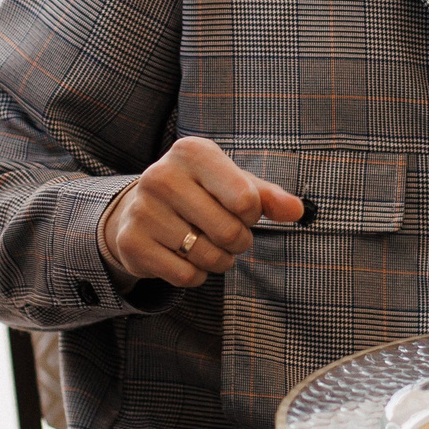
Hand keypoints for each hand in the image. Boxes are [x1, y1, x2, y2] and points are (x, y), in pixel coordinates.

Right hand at [100, 135, 304, 288]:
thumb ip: (269, 197)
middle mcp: (161, 176)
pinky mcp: (131, 242)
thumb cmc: (201, 192)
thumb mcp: (235, 184)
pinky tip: (186, 257)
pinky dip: (197, 274)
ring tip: (207, 244)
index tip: (239, 208)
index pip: (245, 199)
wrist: (142, 208)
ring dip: (219, 260)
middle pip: (229, 232)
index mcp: (192, 152)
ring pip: (208, 257)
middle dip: (238, 241)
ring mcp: (142, 209)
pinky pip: (186, 276)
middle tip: (227, 233)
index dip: (252, 213)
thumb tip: (297, 210)